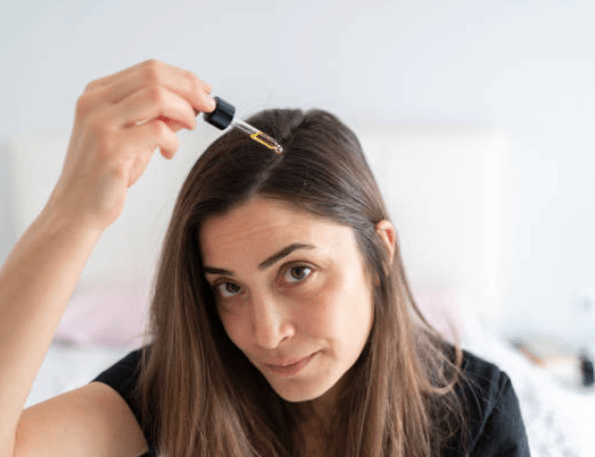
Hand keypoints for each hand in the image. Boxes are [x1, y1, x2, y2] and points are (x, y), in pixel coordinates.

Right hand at [45, 59, 215, 231]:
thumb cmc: (108, 175)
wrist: (78, 208)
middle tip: (209, 106)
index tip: (205, 90)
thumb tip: (194, 102)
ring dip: (185, 110)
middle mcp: (94, 102)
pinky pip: (157, 131)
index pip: (148, 70)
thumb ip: (160, 119)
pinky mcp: (109, 148)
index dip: (183, 78)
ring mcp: (99, 124)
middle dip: (190, 88)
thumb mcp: (137, 139)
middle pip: (154, 75)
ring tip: (191, 126)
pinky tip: (169, 153)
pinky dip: (173, 141)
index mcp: (97, 94)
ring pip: (157, 96)